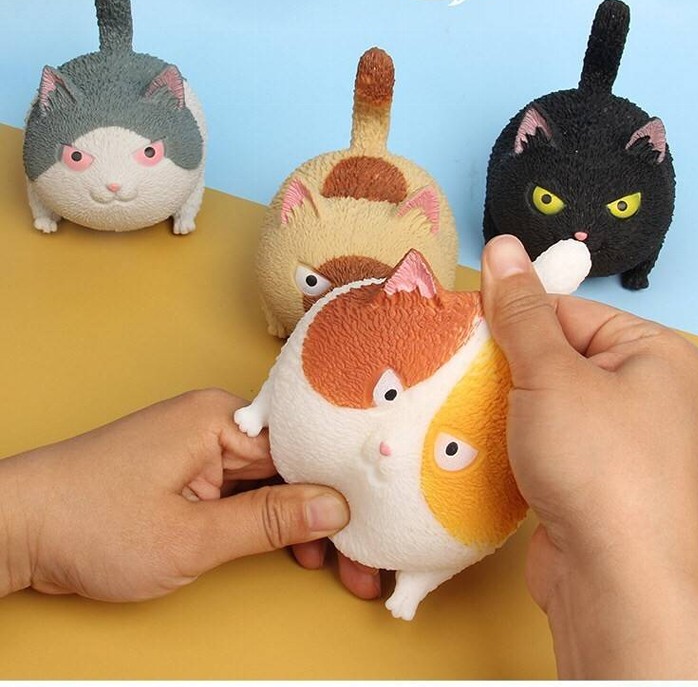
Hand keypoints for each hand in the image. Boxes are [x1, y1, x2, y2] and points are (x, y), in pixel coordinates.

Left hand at [0, 389, 373, 602]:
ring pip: (273, 482)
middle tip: (364, 563)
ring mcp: (200, 449)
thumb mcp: (191, 536)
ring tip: (342, 566)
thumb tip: (335, 507)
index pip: (305, 448)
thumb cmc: (92, 522)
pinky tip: (298, 551)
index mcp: (220, 418)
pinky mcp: (187, 474)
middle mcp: (216, 424)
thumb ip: (268, 522)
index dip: (345, 490)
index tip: (377, 529)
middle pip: (294, 465)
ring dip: (303, 523)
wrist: (19, 530)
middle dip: (331, 514)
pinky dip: (270, 522)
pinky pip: (244, 492)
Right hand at [481, 235, 697, 679]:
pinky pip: (546, 442)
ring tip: (467, 411)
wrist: (614, 583)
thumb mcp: (550, 372)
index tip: (464, 329)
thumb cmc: (597, 465)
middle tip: (458, 372)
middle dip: (505, 366)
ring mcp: (623, 441)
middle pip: (555, 354)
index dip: (513, 318)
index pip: (568, 310)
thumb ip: (519, 310)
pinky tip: (486, 448)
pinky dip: (514, 443)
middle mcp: (648, 392)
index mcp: (655, 352)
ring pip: (545, 401)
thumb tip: (503, 246)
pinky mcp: (596, 480)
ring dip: (503, 407)